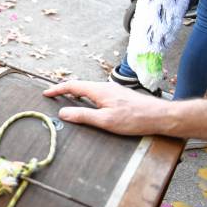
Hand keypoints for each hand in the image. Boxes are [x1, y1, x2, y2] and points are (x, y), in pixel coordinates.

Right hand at [42, 80, 165, 135]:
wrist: (160, 116)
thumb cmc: (134, 119)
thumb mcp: (105, 121)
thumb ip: (83, 116)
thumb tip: (63, 113)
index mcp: (98, 90)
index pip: (72, 85)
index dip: (57, 89)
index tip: (46, 93)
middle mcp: (105, 87)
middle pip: (80, 85)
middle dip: (65, 89)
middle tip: (53, 96)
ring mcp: (113, 90)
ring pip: (89, 89)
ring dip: (76, 93)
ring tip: (67, 99)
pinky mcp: (119, 96)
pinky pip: (97, 93)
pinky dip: (86, 96)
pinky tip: (89, 104)